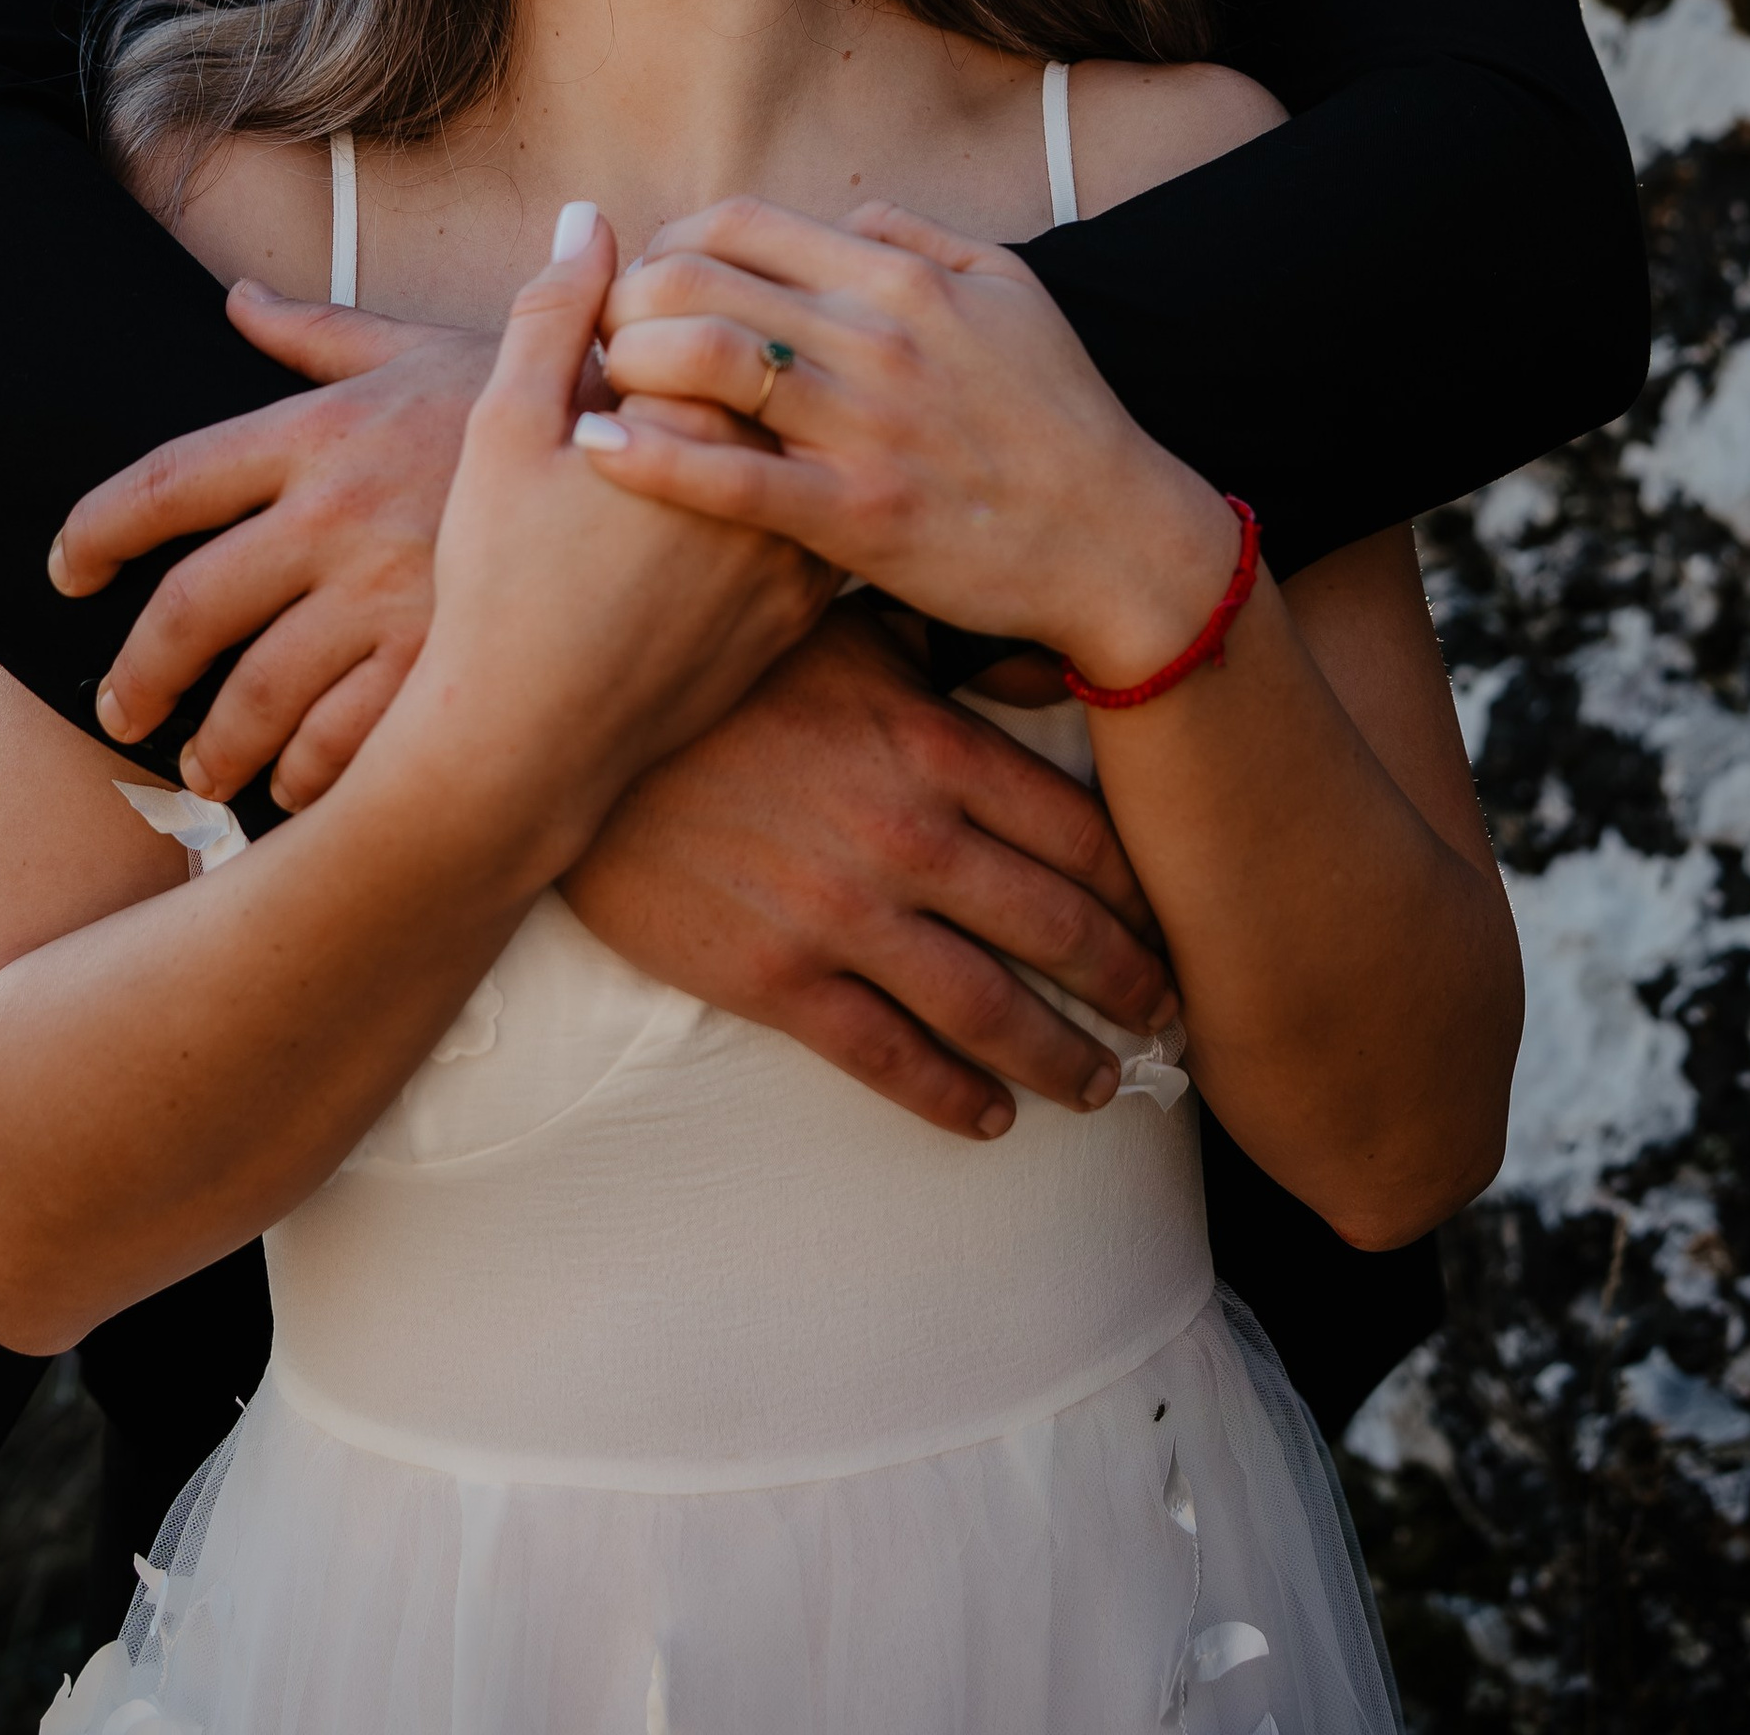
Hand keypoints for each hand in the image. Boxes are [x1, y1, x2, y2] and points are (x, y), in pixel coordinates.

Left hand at [50, 286, 495, 811]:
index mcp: (319, 429)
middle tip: (118, 710)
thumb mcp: (420, 347)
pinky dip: (311, 779)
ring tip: (204, 770)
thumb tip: (237, 301)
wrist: (666, 436)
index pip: (163, 483)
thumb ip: (318, 333)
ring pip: (257, 696)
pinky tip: (300, 791)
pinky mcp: (445, 657)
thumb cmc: (538, 390)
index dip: (94, 531)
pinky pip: (346, 744)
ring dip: (216, 748)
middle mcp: (337, 511)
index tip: (67, 570)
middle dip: (138, 675)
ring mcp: (389, 591)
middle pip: (188, 610)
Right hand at [407, 211, 837, 842]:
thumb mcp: (505, 430)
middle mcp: (777, 480)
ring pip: (801, 447)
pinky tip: (710, 515)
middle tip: (634, 405)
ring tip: (673, 458)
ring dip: (758, 431)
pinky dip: (776, 501)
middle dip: (720, 365)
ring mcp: (802, 552)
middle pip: (773, 373)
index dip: (664, 314)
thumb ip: (553, 312)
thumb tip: (589, 217)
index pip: (722, 309)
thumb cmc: (500, 585)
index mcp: (707, 418)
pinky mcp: (803, 615)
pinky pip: (810, 522)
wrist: (525, 748)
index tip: (613, 351)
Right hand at [562, 597, 1178, 1135]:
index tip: (1177, 925)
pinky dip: (952, 1098)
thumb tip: (1054, 655)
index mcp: (934, 746)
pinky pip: (887, 1058)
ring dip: (1061, 1057)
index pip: (1079, 835)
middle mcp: (909, 837)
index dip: (1143, 892)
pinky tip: (990, 1119)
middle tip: (1170, 1020)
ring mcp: (843, 914)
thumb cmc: (722, 668)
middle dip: (1128, 983)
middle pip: (1058, 929)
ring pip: (988, 1009)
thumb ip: (952, 651)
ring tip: (1101, 1084)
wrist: (572, 734)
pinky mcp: (775, 976)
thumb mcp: (847, 630)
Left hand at [590, 198, 1236, 684]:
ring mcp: (864, 428)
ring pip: (701, 359)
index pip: (737, 224)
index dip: (665, 242)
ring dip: (625, 364)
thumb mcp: (1011, 290)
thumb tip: (840, 216)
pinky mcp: (857, 518)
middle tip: (602, 336)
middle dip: (623, 298)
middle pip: (696, 278)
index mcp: (900, 278)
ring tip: (601, 391)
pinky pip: (730, 480)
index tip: (647, 281)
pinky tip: (598, 454)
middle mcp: (875, 337)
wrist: (1120, 539)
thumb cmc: (1062, 415)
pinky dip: (650, 460)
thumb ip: (918, 238)